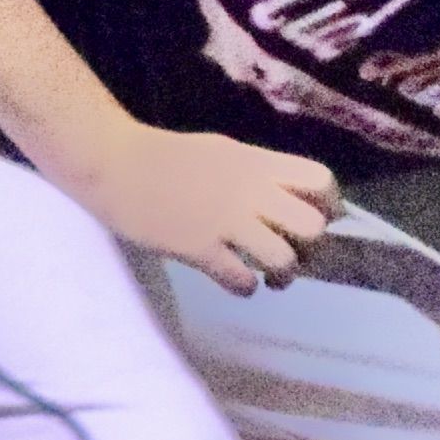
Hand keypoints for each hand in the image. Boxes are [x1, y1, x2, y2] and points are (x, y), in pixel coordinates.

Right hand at [83, 126, 340, 293]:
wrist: (111, 163)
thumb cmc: (166, 157)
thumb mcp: (225, 152)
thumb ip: (260, 174)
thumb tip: (293, 199)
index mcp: (257, 163)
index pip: (321, 181)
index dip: (328, 205)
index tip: (316, 217)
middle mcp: (249, 191)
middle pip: (312, 227)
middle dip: (310, 247)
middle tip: (292, 251)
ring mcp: (224, 221)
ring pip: (284, 259)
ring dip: (282, 274)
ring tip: (267, 275)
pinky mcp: (198, 248)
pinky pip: (241, 281)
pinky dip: (245, 287)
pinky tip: (235, 280)